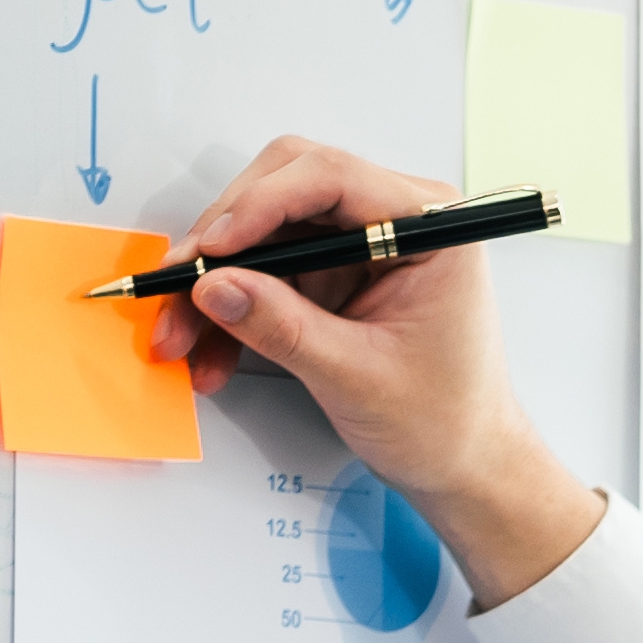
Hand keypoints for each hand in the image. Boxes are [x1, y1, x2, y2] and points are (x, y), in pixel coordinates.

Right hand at [149, 134, 606, 611]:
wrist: (465, 465)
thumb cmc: (446, 421)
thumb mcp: (359, 378)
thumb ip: (284, 328)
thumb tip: (215, 287)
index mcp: (429, 225)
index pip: (331, 177)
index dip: (260, 204)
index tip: (212, 248)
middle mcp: (393, 219)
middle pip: (283, 190)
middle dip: (222, 242)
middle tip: (176, 289)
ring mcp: (359, 245)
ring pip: (263, 233)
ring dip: (214, 282)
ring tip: (179, 339)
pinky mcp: (333, 275)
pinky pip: (264, 272)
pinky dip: (230, 309)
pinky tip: (209, 354)